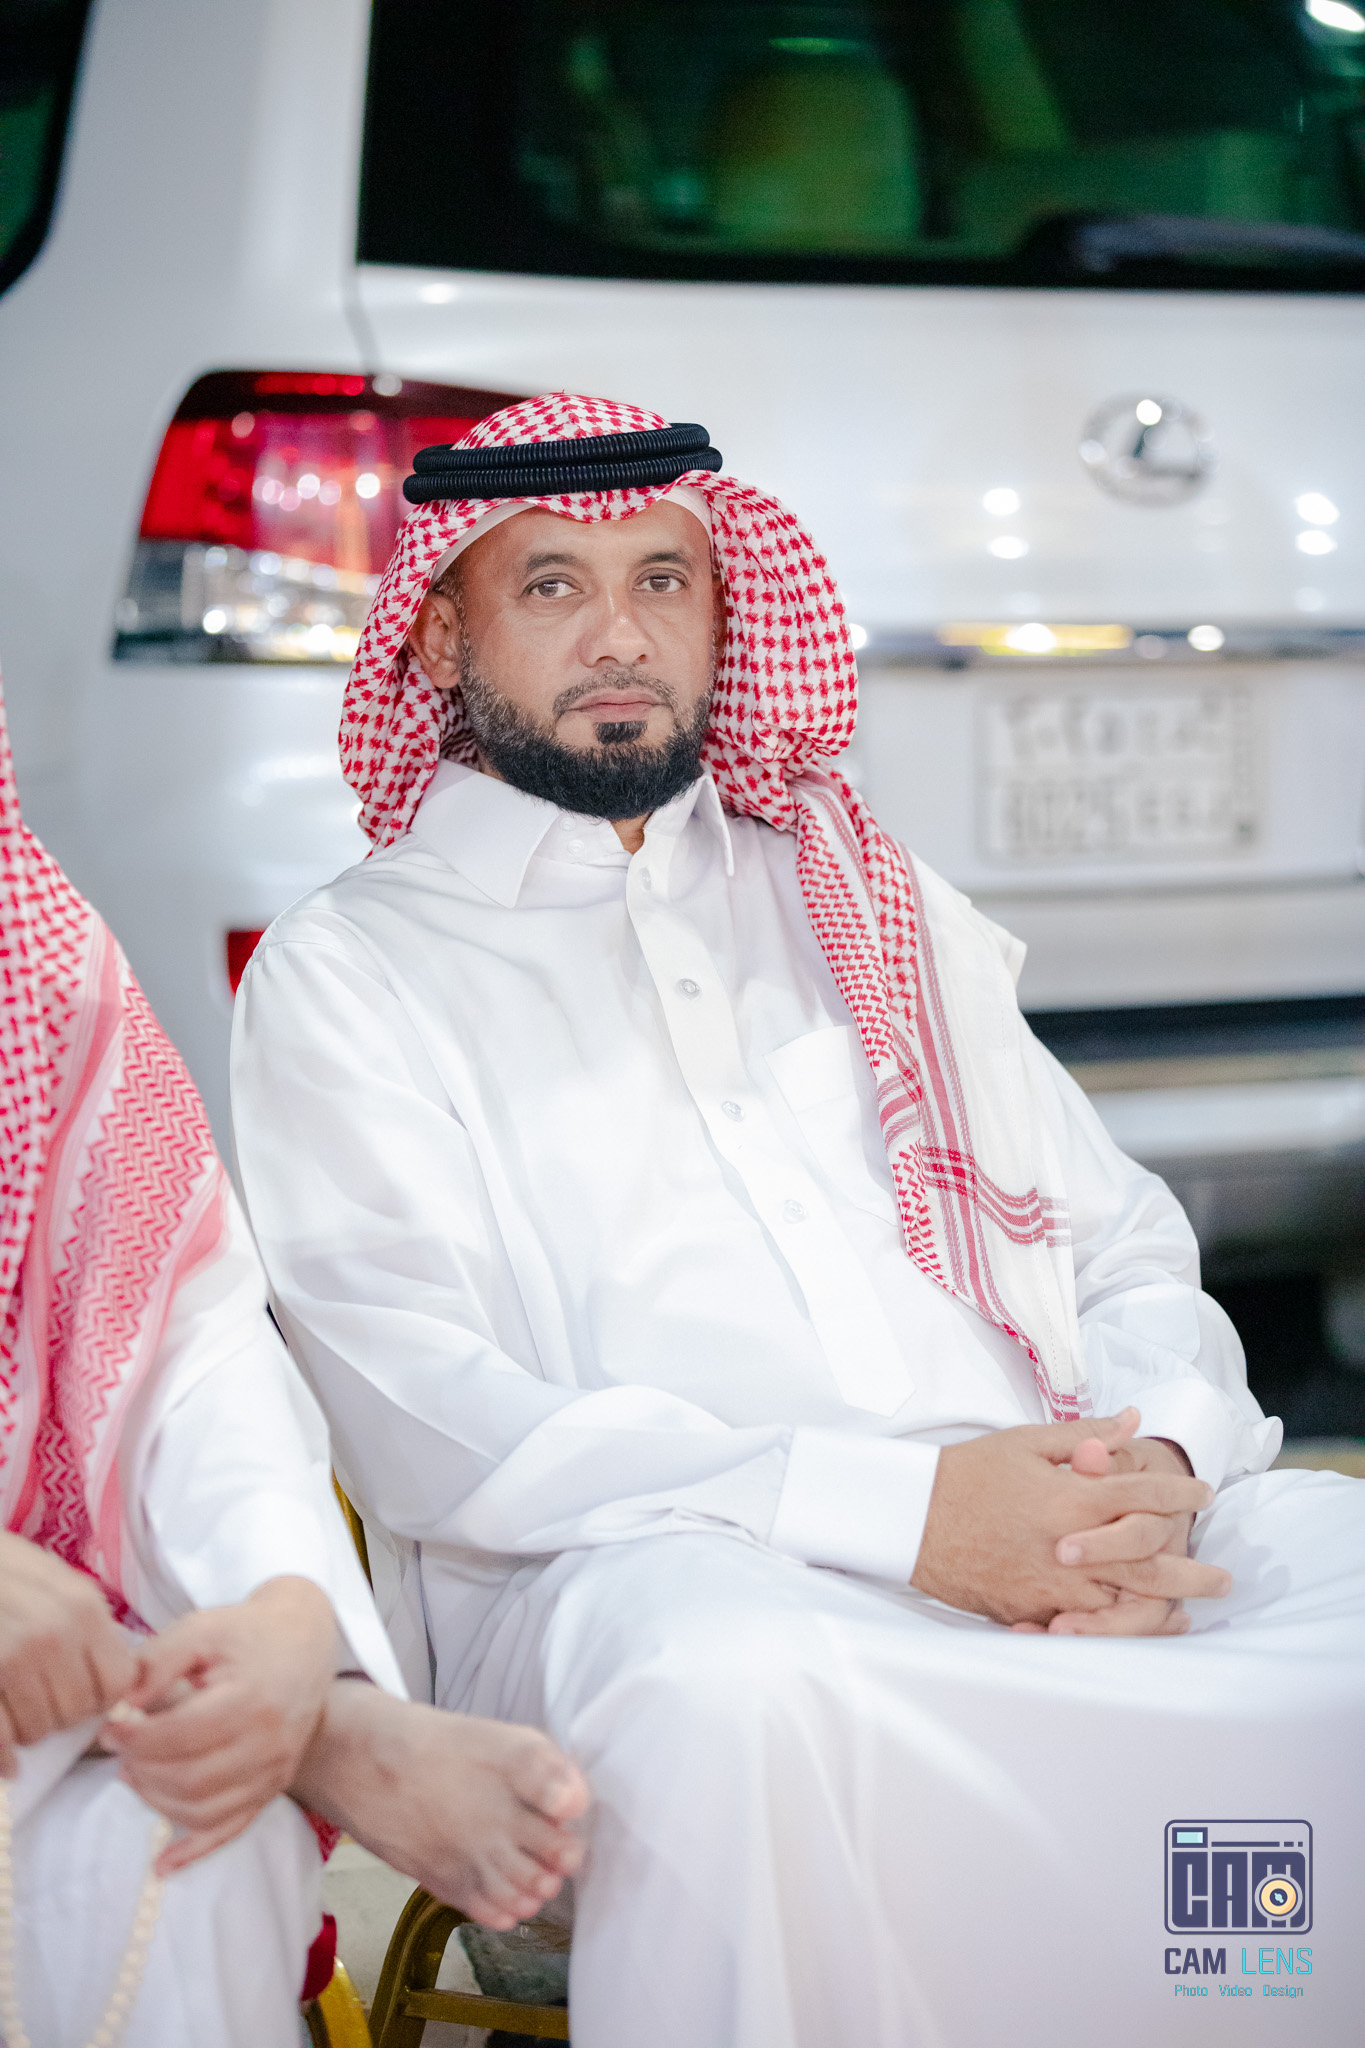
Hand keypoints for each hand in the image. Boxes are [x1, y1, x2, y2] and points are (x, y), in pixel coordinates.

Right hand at [0, 1531, 137, 1773]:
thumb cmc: (3, 1570)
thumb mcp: (57, 1581)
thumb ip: (87, 1626)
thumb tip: (116, 1681)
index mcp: (82, 1608)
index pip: (118, 1682)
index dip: (103, 1694)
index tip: (87, 1692)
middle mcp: (53, 1636)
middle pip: (77, 1711)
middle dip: (63, 1713)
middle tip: (45, 1698)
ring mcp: (11, 1660)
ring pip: (38, 1730)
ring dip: (29, 1727)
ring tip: (18, 1703)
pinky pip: (2, 1738)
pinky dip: (3, 1753)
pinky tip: (6, 1751)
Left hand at [100, 1575, 336, 1874]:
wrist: (304, 1641)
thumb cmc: (247, 1633)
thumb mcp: (201, 1630)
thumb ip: (156, 1662)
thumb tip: (119, 1706)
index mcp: (251, 1700)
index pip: (180, 1735)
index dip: (135, 1737)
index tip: (109, 1726)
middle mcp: (268, 1743)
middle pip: (189, 1778)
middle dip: (141, 1767)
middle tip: (120, 1747)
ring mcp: (274, 1771)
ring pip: (203, 1810)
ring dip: (156, 1799)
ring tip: (135, 1771)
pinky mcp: (272, 1787)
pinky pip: (231, 1830)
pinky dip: (195, 1850)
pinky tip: (163, 1864)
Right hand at [294, 1681, 591, 1930]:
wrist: (362, 1761)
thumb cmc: (435, 1747)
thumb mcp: (498, 1737)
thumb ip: (545, 1767)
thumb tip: (574, 1803)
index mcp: (513, 1763)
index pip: (569, 1798)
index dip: (575, 1807)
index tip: (566, 1807)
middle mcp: (495, 1813)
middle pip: (561, 1856)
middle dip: (565, 1855)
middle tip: (555, 1845)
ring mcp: (470, 1852)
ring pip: (531, 1892)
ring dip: (540, 1884)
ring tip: (530, 1868)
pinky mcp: (444, 1881)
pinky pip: (495, 1913)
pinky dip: (509, 1908)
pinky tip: (503, 1887)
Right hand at [911, 1408, 1223, 1628]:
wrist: (910, 1517)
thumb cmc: (967, 1473)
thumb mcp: (1025, 1442)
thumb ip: (1085, 1434)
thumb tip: (1132, 1420)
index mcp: (1069, 1497)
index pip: (1141, 1494)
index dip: (1178, 1491)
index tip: (1202, 1492)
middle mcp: (1068, 1546)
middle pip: (1148, 1563)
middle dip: (1192, 1571)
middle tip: (1224, 1578)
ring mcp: (1050, 1585)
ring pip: (1123, 1604)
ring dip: (1164, 1607)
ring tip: (1191, 1611)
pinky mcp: (1030, 1610)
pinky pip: (1085, 1627)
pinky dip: (1118, 1628)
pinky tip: (1136, 1626)